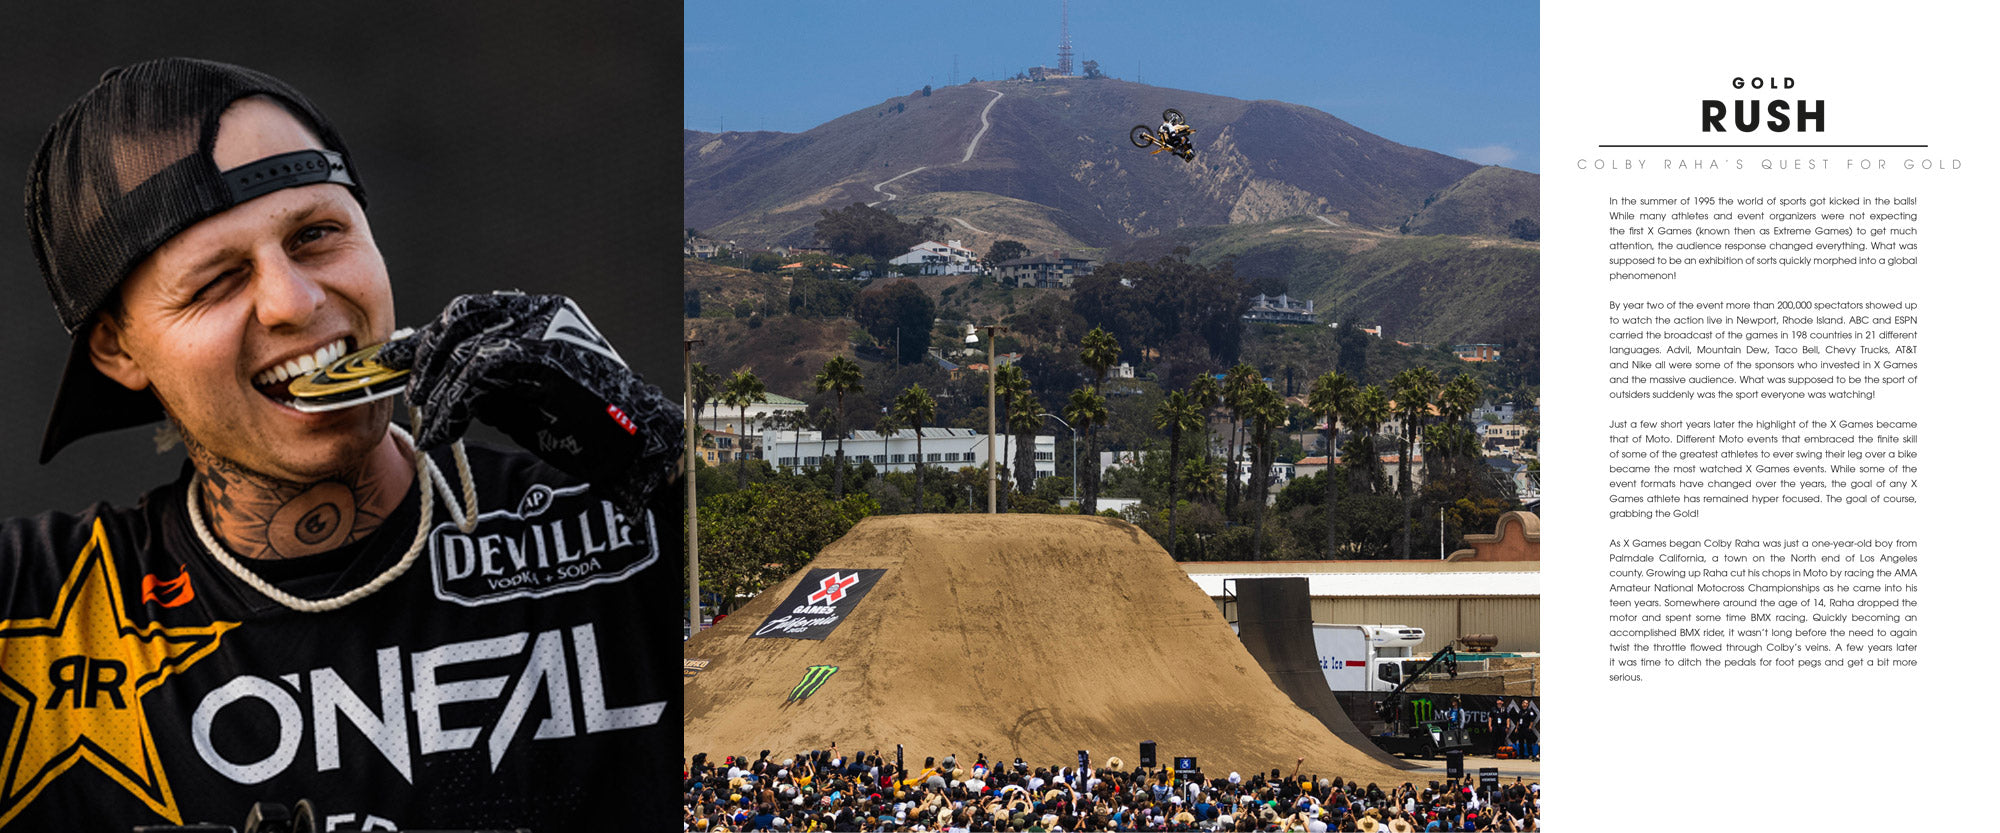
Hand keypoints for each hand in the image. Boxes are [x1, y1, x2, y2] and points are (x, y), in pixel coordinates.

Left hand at [380, 292, 682, 512]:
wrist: (632, 444)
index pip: (467, 314)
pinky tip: (447, 429)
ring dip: (439, 393)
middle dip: (426, 360)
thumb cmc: (582, 426)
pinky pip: (481, 369)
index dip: (425, 339)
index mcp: (536, 313)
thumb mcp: (517, 398)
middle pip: (460, 319)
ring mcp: (545, 326)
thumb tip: (433, 383)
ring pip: (466, 348)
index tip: (393, 362)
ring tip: (431, 427)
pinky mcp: (545, 351)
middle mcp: (540, 310)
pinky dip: (455, 402)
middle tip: (414, 399)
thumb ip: (481, 383)